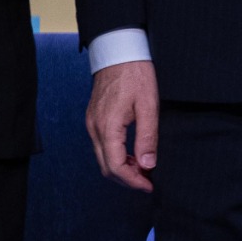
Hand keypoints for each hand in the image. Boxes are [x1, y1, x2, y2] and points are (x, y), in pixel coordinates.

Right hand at [86, 60, 158, 191]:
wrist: (118, 54)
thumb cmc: (136, 76)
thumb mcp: (149, 106)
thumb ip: (148, 137)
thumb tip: (148, 164)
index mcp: (107, 127)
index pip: (115, 166)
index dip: (132, 181)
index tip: (149, 186)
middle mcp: (94, 129)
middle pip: (106, 167)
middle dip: (127, 179)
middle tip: (149, 182)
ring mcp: (92, 124)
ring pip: (103, 158)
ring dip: (122, 168)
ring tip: (144, 170)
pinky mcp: (94, 120)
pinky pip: (102, 146)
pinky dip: (117, 156)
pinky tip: (133, 155)